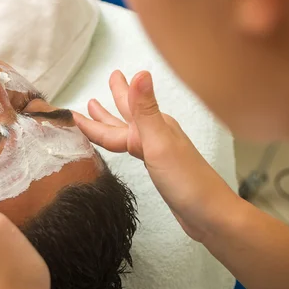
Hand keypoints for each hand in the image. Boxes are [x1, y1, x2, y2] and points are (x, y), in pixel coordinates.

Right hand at [73, 70, 239, 241]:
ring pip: (127, 132)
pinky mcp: (158, 168)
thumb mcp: (160, 143)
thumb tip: (140, 73)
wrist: (210, 215)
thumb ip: (146, 110)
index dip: (97, 115)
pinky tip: (124, 144)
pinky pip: (132, 149)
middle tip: (103, 86)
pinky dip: (121, 143)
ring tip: (98, 112)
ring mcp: (158, 152)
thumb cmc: (186, 181)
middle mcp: (155, 136)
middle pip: (126, 117)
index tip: (78, 104)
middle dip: (112, 103)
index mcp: (154, 128)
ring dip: (112, 122)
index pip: (118, 118)